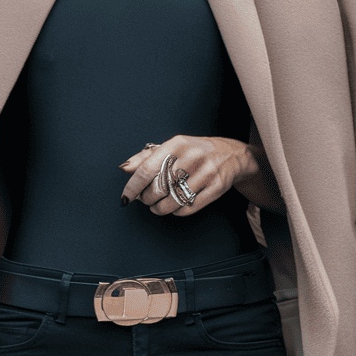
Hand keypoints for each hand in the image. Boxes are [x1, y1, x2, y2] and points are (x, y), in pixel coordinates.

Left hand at [118, 136, 254, 215]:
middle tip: (145, 199)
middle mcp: (192, 156)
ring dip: (159, 208)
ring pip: (173, 201)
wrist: (230, 154)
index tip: (126, 197)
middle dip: (146, 198)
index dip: (133, 186)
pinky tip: (174, 207)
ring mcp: (206, 172)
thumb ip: (145, 157)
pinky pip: (188, 208)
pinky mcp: (216, 187)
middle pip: (159, 188)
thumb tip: (124, 168)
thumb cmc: (193, 151)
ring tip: (156, 206)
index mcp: (177, 143)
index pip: (147, 169)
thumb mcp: (171, 147)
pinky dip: (176, 212)